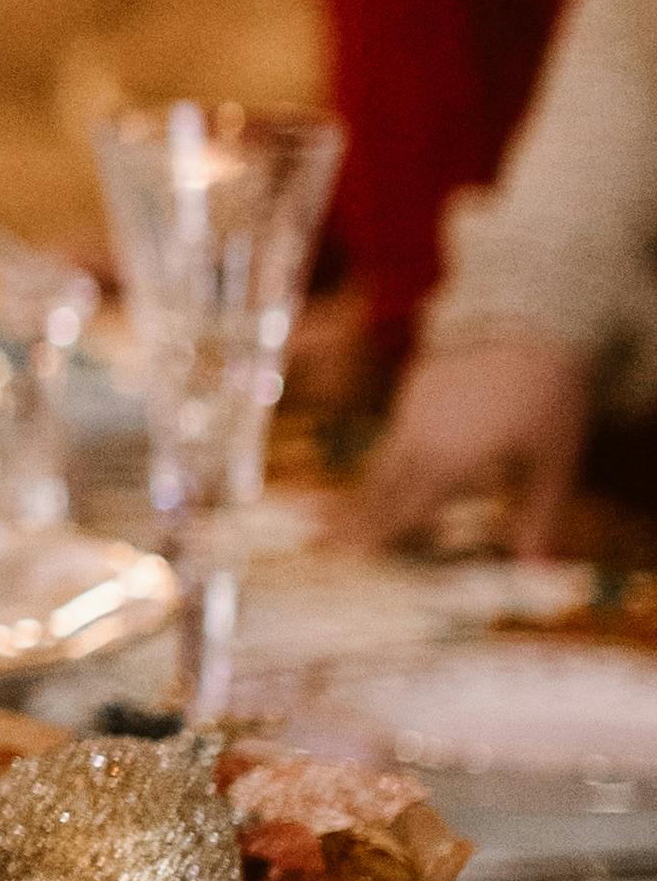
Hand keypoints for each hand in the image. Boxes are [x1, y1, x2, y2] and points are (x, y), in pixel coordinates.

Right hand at [349, 333, 593, 551]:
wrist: (530, 312)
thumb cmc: (548, 392)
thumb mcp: (554, 460)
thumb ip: (539, 515)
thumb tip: (535, 568)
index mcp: (446, 463)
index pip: (402, 512)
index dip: (376, 538)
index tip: (350, 559)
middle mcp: (418, 439)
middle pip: (378, 487)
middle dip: (354, 518)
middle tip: (325, 541)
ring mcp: (413, 407)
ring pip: (381, 458)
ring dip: (366, 488)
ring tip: (345, 511)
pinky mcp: (417, 383)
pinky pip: (394, 432)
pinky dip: (387, 457)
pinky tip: (396, 463)